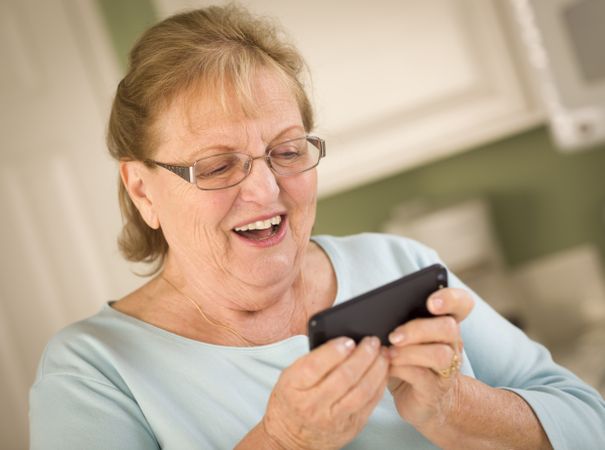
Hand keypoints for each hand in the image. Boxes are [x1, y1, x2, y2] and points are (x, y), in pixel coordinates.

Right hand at [262, 336, 388, 449]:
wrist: (291, 437)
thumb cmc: (291, 401)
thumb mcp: (290, 376)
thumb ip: (312, 359)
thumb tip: (342, 341)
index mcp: (293, 387)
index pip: (314, 366)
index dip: (334, 351)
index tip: (348, 340)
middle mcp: (313, 405)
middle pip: (343, 377)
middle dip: (362, 355)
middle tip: (371, 341)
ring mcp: (333, 418)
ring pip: (361, 391)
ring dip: (376, 369)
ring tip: (381, 354)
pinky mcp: (350, 426)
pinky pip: (370, 402)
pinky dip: (379, 384)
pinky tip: (382, 371)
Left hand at [387, 287, 473, 429]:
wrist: (418, 400)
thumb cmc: (407, 360)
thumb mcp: (403, 337)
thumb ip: (397, 321)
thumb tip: (372, 312)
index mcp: (444, 324)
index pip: (462, 303)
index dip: (450, 299)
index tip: (431, 302)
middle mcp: (452, 344)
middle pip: (449, 327)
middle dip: (419, 328)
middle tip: (394, 335)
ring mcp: (447, 368)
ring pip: (441, 354)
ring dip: (410, 351)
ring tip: (388, 352)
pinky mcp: (434, 390)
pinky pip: (423, 376)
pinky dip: (402, 369)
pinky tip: (387, 366)